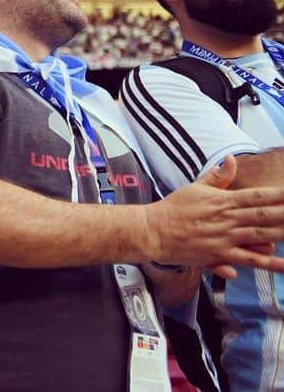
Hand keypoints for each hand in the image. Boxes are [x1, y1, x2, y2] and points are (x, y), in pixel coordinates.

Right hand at [147, 156, 283, 277]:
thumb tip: (230, 160)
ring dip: (282, 234)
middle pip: (264, 215)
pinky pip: (249, 261)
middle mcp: (227, 219)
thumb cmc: (173, 208)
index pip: (257, 196)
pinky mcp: (220, 255)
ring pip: (261, 236)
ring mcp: (225, 238)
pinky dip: (268, 264)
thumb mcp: (195, 187)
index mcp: (222, 200)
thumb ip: (217, 177)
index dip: (279, 195)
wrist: (154, 230)